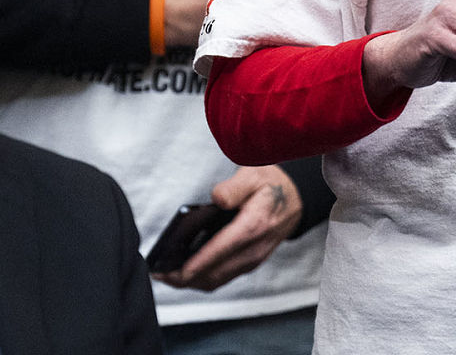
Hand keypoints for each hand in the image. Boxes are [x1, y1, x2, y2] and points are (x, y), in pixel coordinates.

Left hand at [153, 165, 300, 290]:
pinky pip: (223, 277)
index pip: (219, 251)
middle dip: (184, 278)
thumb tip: (217, 198)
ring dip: (191, 282)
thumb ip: (235, 187)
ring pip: (217, 280)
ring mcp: (252, 259)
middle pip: (214, 273)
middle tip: (159, 273)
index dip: (195, 264)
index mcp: (253, 225)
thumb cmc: (271, 184)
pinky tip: (186, 271)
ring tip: (166, 274)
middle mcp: (253, 248)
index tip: (173, 270)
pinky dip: (203, 278)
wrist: (296, 198)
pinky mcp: (250, 262)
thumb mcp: (254, 174)